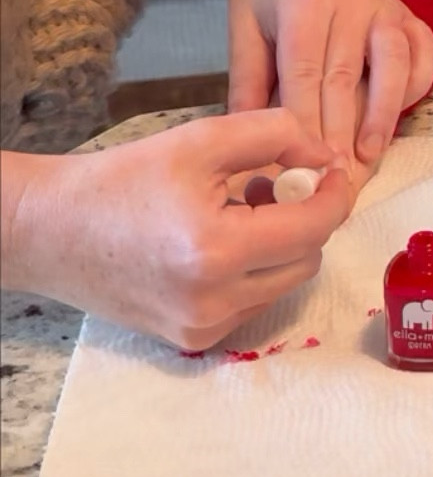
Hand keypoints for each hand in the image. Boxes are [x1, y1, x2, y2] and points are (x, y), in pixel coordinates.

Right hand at [15, 111, 349, 348]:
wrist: (55, 231)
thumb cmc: (124, 180)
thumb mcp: (201, 139)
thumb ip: (274, 135)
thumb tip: (324, 155)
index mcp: (217, 250)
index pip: (313, 228)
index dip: (333, 193)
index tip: (329, 168)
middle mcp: (215, 302)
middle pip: (306, 259)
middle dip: (302, 217)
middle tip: (268, 183)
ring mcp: (204, 329)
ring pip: (283, 283)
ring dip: (279, 244)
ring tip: (239, 208)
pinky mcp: (193, 340)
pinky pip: (253, 302)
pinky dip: (252, 270)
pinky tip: (219, 240)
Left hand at [228, 0, 432, 176]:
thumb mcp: (243, 25)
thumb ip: (248, 82)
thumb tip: (249, 143)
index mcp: (303, 0)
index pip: (305, 74)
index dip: (305, 125)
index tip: (301, 168)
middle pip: (347, 77)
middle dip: (341, 136)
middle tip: (334, 183)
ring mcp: (385, 4)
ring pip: (392, 65)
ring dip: (382, 117)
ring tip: (368, 158)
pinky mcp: (408, 12)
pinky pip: (423, 53)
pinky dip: (415, 86)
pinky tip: (397, 116)